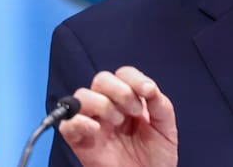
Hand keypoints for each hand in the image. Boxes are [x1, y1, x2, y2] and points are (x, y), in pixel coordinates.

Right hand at [58, 66, 177, 166]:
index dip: (134, 78)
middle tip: (134, 112)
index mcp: (129, 100)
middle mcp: (109, 107)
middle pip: (102, 79)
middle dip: (120, 91)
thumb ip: (160, 104)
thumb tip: (148, 87)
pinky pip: (67, 124)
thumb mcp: (166, 127)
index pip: (124, 74)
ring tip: (118, 122)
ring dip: (101, 104)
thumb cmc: (156, 157)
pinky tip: (97, 130)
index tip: (148, 93)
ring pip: (82, 95)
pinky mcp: (80, 141)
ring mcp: (93, 122)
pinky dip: (79, 122)